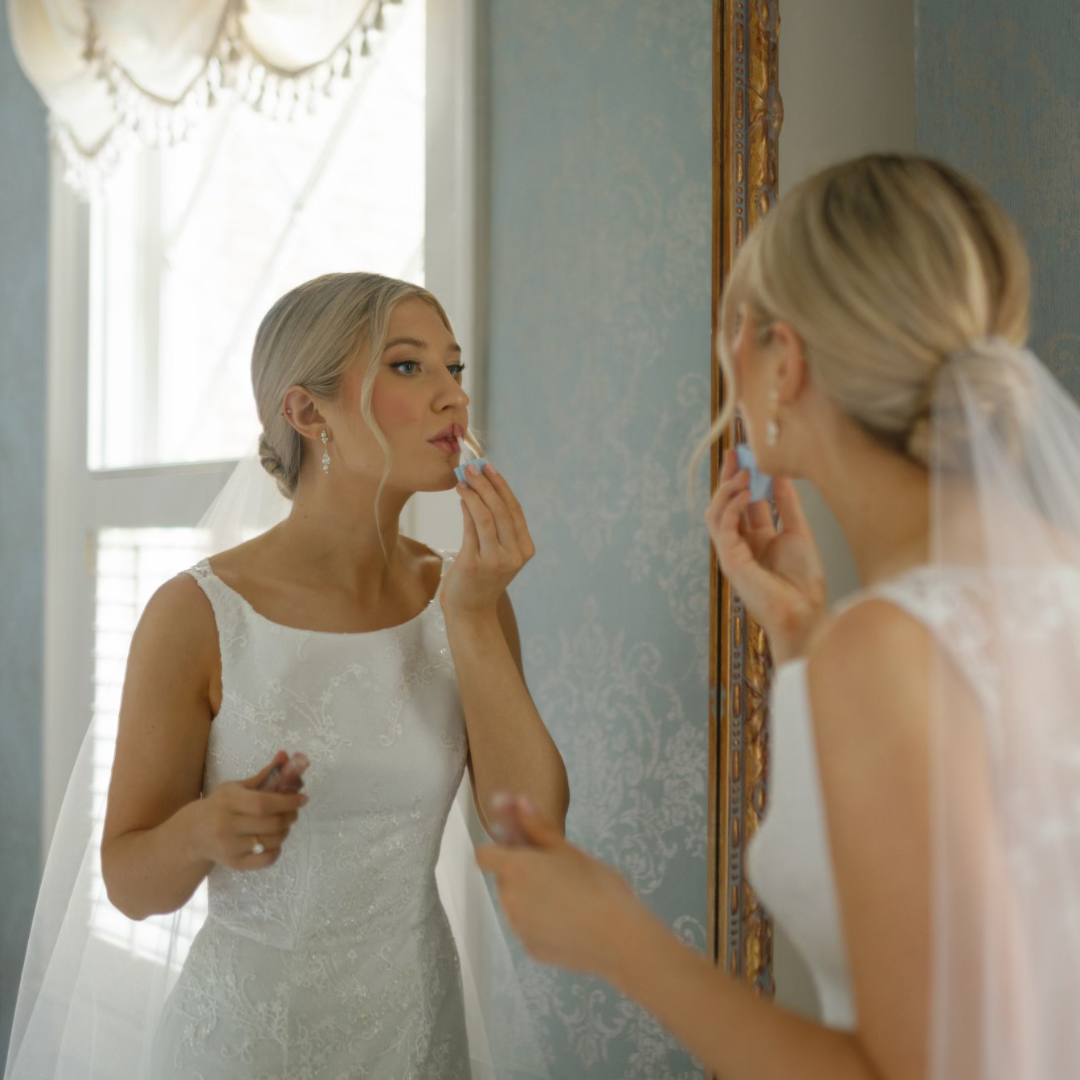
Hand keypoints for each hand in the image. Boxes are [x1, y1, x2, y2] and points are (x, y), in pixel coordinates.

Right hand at [191, 751, 307, 870]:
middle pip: (271, 823)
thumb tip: (287, 756)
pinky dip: (276, 850)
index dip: (287, 801)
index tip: (302, 798)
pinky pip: (265, 860)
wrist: (194, 834)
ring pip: (271, 841)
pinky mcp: (234, 863)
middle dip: (290, 816)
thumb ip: (265, 775)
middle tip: (294, 811)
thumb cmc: (220, 805)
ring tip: (284, 823)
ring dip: (285, 831)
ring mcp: (230, 847)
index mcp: (229, 801)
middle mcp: (227, 825)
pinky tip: (274, 841)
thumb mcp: (237, 787)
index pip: (264, 803)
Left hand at [441, 464, 535, 617]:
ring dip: (474, 492)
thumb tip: (481, 489)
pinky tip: (461, 496)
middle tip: (472, 467)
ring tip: (463, 479)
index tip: (489, 467)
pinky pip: (471, 528)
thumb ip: (495, 527)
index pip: (515, 510)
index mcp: (525, 550)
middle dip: (486, 484)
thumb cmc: (481, 579)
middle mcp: (514, 555)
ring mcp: (496, 561)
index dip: (501, 485)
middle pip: (502, 510)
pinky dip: (466, 507)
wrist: (470, 612)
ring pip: (486, 516)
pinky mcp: (474, 564)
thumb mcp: (497, 552)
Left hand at [476, 798, 643, 978]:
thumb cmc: (597, 886)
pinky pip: (529, 928)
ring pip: (516, 904)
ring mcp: (518, 928)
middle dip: (522, 871)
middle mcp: (508, 899)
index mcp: (515, 869)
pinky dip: (542, 922)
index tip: (523, 846)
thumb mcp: (569, 851)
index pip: (484, 855)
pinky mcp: (531, 950)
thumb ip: (537, 827)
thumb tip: (518, 801)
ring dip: (531, 896)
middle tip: (557, 869)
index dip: (500, 848)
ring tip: (568, 897)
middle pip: (504, 878)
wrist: (619, 939)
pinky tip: (570, 921)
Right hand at [706, 448, 826, 661]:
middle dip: (729, 477)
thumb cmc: (804, 582)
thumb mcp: (798, 532)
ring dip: (727, 489)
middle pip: (725, 504)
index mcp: (756, 540)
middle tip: (736, 452)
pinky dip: (730, 506)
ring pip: (717, 513)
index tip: (747, 454)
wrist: (805, 612)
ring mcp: (732, 553)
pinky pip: (722, 526)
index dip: (742, 478)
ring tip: (742, 470)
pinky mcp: (730, 561)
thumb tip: (779, 476)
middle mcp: (741, 545)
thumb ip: (787, 505)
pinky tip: (743, 491)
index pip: (742, 503)